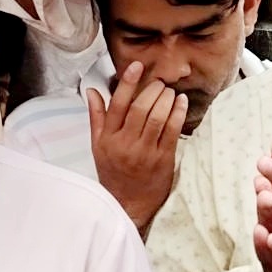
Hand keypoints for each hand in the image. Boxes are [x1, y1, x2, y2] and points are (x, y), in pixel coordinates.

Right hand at [86, 66, 184, 232]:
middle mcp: (125, 144)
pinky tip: (180, 102)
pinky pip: (171, 131)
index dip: (128, 83)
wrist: (128, 205)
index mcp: (108, 138)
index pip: (117, 104)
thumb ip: (96, 117)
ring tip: (169, 91)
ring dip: (165, 99)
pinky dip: (177, 112)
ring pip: (156, 117)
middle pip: (139, 108)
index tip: (138, 66)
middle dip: (152, 89)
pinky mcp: (162, 159)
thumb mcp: (98, 146)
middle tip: (159, 82)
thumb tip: (91, 91)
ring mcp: (144, 152)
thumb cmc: (113, 173)